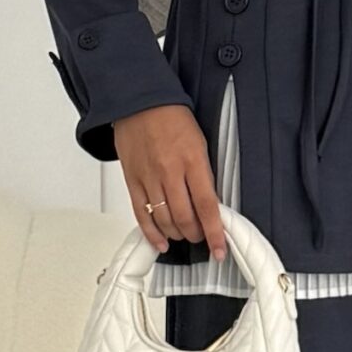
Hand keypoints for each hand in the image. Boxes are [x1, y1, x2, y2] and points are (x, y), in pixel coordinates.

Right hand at [112, 106, 228, 258]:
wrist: (139, 102)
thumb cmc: (171, 118)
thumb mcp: (199, 142)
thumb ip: (204, 174)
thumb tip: (211, 204)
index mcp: (192, 161)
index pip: (207, 205)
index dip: (215, 232)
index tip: (219, 249)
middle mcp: (170, 172)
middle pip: (185, 218)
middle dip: (197, 234)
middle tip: (202, 236)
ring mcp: (149, 178)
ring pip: (164, 220)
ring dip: (178, 234)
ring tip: (185, 234)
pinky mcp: (132, 181)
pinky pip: (141, 215)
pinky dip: (152, 233)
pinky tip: (161, 242)